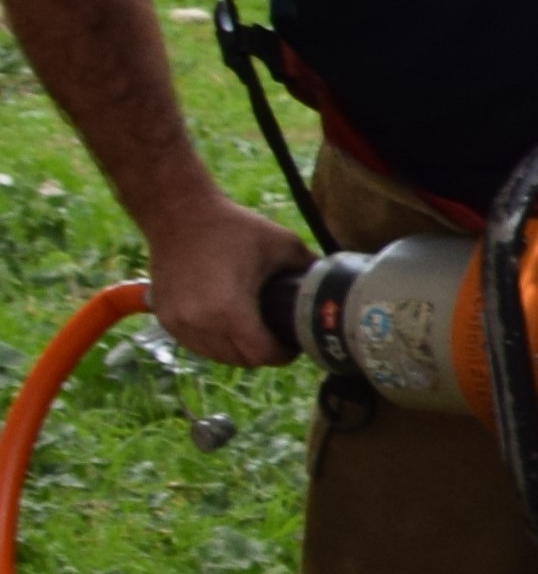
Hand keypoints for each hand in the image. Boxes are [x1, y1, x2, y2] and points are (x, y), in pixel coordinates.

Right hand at [142, 196, 307, 368]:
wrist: (177, 213)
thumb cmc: (231, 227)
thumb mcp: (283, 245)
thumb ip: (310, 270)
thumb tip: (336, 287)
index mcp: (229, 310)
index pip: (263, 355)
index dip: (284, 354)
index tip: (293, 342)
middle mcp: (199, 322)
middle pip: (242, 359)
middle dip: (263, 353)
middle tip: (278, 336)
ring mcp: (178, 322)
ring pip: (218, 355)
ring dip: (238, 350)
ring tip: (255, 332)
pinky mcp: (164, 317)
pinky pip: (197, 344)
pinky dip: (215, 341)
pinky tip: (229, 327)